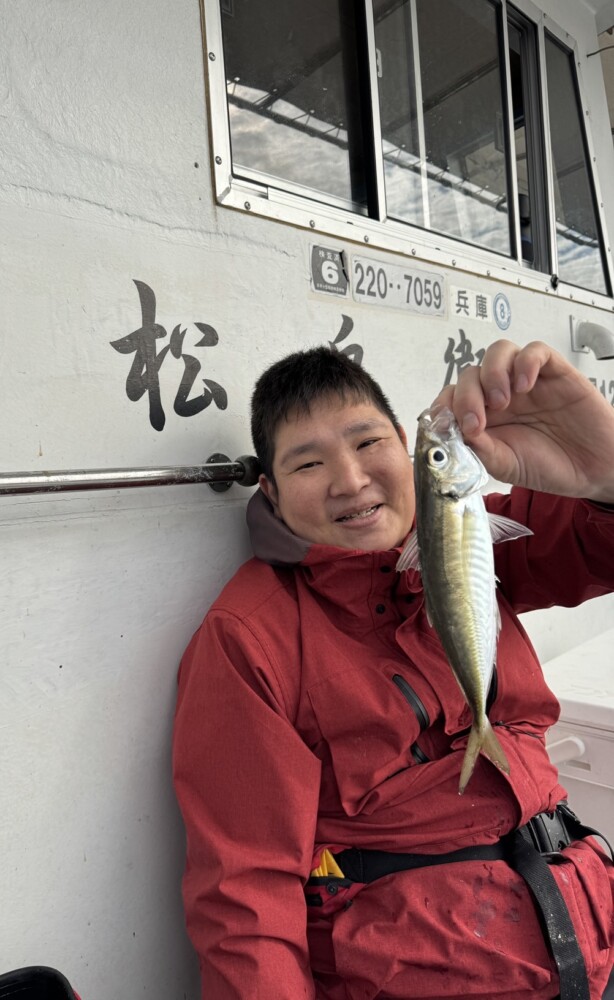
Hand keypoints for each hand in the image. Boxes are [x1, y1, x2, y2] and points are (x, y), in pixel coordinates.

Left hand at [434, 339, 613, 502]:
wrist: (593, 471)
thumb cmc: (549, 466)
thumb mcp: (505, 466)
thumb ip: (479, 449)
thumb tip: (454, 433)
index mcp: (484, 417)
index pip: (452, 397)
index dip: (444, 406)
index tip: (445, 426)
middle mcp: (501, 395)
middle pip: (470, 374)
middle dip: (465, 397)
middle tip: (476, 423)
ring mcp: (526, 382)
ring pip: (498, 352)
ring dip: (491, 373)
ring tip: (501, 401)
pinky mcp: (555, 372)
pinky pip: (535, 351)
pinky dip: (525, 363)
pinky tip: (525, 387)